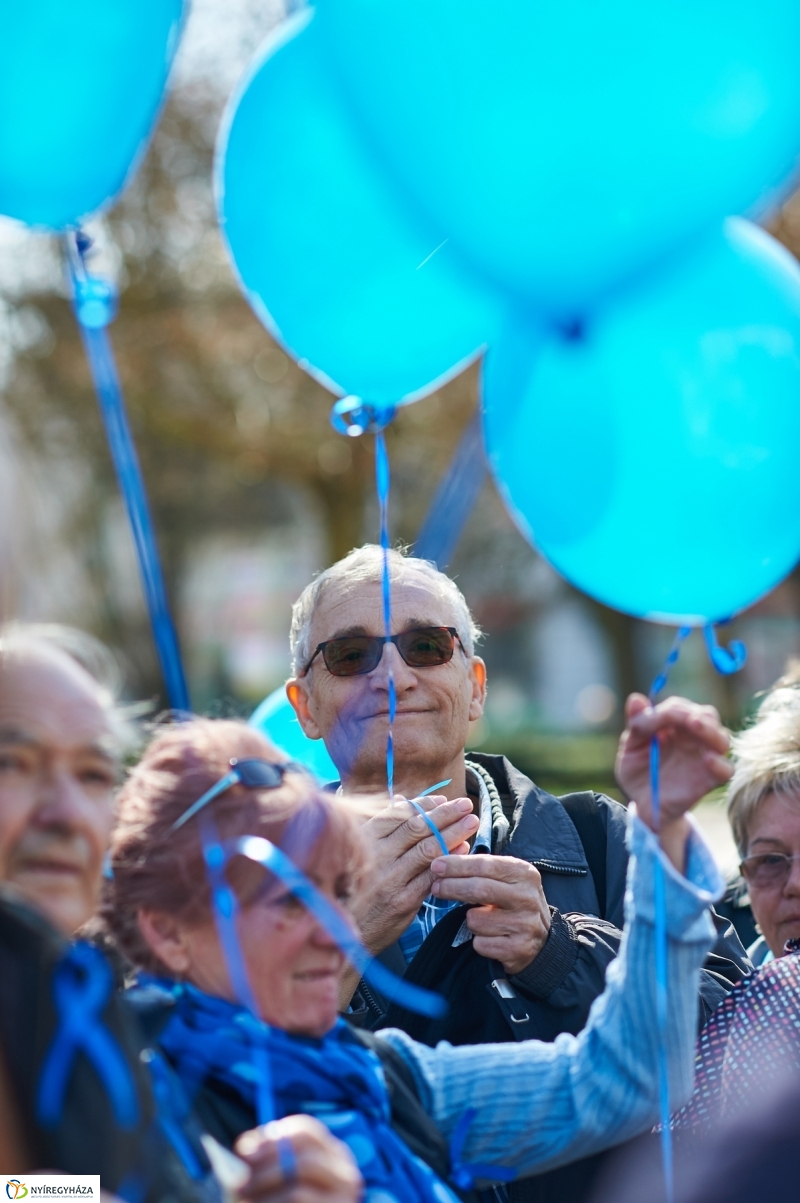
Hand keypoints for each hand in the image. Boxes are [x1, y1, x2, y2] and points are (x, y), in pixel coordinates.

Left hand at [236, 1115, 362, 1202]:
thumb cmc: (288, 1201)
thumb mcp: (283, 1177)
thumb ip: (269, 1159)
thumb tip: (246, 1147)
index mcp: (333, 1153)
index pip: (307, 1130)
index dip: (273, 1138)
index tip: (243, 1152)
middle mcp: (345, 1172)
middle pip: (303, 1160)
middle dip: (265, 1171)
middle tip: (237, 1184)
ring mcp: (344, 1198)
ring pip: (298, 1191)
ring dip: (265, 1197)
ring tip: (243, 1200)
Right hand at [350, 795, 479, 954]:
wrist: (346, 931)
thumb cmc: (353, 889)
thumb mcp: (359, 853)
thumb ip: (382, 828)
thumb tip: (402, 800)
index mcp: (364, 839)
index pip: (399, 814)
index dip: (424, 804)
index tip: (443, 799)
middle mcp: (376, 856)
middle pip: (417, 828)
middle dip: (445, 814)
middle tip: (466, 805)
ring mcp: (390, 878)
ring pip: (428, 849)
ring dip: (453, 833)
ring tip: (471, 822)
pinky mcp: (403, 900)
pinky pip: (432, 875)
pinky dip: (450, 860)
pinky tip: (463, 850)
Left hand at [429, 854, 550, 975]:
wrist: (541, 941)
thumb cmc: (513, 903)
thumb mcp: (507, 880)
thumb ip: (481, 870)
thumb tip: (443, 864)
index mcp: (525, 874)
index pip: (485, 865)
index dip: (457, 865)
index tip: (436, 866)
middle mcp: (528, 898)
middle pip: (479, 889)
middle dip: (451, 887)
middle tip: (435, 887)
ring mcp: (525, 924)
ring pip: (476, 920)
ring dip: (469, 921)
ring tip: (480, 920)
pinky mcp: (519, 949)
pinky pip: (480, 944)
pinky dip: (478, 941)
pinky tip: (490, 938)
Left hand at [616, 693, 731, 867]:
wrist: (643, 804)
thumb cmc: (638, 772)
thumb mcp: (631, 747)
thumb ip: (637, 724)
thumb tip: (635, 698)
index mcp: (675, 726)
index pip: (680, 708)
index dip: (669, 710)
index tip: (652, 719)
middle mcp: (694, 738)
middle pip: (708, 716)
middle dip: (696, 714)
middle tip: (685, 717)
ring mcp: (704, 757)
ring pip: (722, 738)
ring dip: (710, 730)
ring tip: (695, 725)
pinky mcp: (710, 779)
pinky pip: (727, 769)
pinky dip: (721, 763)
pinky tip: (708, 759)